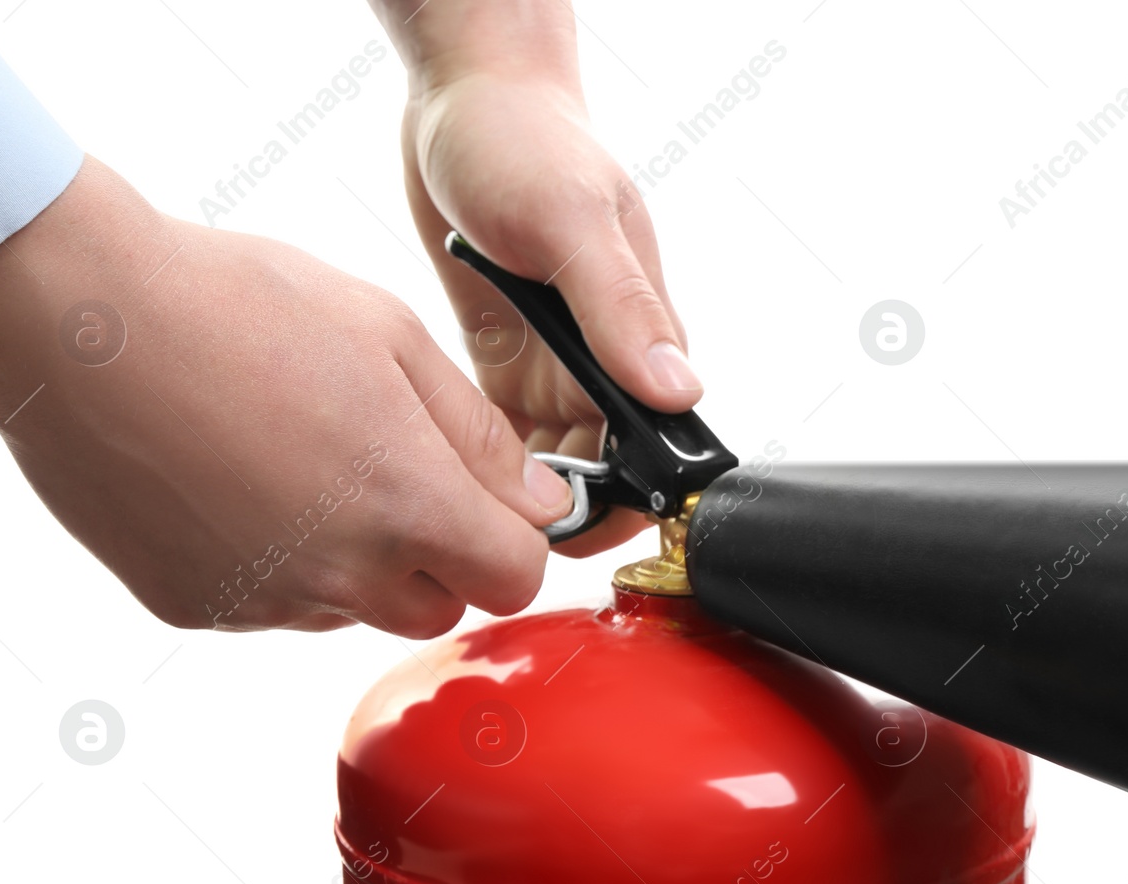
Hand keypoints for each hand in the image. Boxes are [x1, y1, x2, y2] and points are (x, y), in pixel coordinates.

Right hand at [0, 158, 573, 635]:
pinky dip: (277, 564)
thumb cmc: (239, 305)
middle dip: (439, 557)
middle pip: (439, 608)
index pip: (515, 579)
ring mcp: (263, 598)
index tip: (490, 503)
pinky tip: (239, 485)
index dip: (513, 541)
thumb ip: (480, 436)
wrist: (78, 318)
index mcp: (407, 502)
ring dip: (356, 563)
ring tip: (302, 462)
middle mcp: (341, 572)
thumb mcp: (391, 339)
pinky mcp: (196, 607)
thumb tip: (542, 505)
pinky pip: (273, 607)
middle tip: (391, 471)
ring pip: (354, 611)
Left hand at [370, 0, 702, 553]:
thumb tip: (678, 391)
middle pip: (605, 467)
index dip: (628, 501)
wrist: (466, 99)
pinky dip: (486, 462)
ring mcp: (559, 358)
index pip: (657, 444)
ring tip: (467, 515)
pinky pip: (507, 434)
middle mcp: (608, 355)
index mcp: (644, 329)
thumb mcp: (574, 221)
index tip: (579, 536)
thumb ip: (622, 307)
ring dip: (521, 493)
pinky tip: (449, 475)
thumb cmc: (530, 142)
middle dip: (565, 512)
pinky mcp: (511, 354)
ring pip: (555, 461)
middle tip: (502, 539)